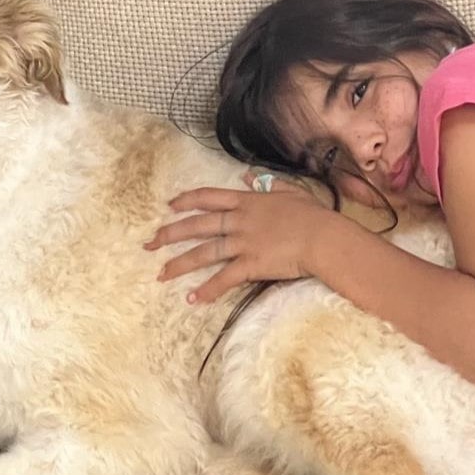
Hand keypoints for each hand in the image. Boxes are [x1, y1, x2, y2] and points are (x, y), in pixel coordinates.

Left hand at [144, 172, 331, 303]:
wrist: (324, 237)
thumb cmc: (313, 214)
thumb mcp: (290, 190)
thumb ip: (267, 182)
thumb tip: (249, 175)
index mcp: (247, 202)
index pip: (209, 197)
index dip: (186, 201)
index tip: (169, 206)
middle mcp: (239, 221)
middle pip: (197, 226)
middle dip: (170, 234)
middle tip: (150, 243)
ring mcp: (243, 243)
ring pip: (204, 253)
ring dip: (180, 265)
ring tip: (161, 275)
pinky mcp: (251, 265)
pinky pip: (224, 279)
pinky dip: (207, 290)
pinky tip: (192, 299)